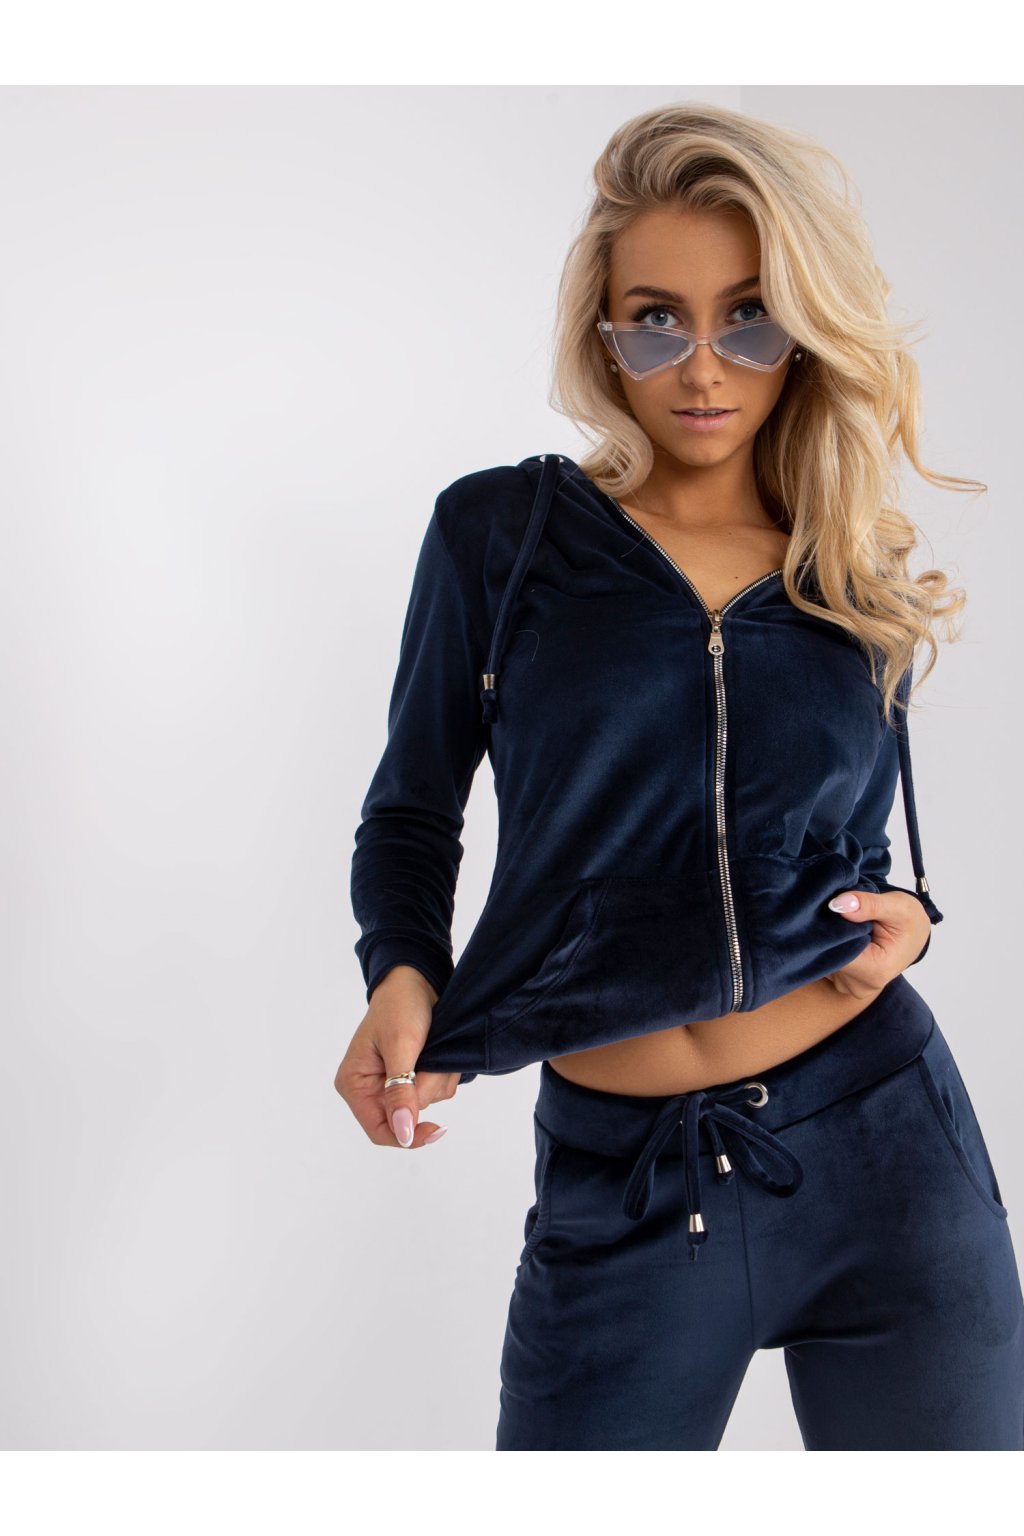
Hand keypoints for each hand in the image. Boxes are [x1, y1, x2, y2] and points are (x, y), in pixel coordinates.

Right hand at [334, 966, 460, 1147]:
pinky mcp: (413, 1077)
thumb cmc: (400, 1005)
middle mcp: (371, 1089)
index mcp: (355, 1084)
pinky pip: (436, 1090)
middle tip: (433, 1060)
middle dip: (427, 1091)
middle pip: (407, 1118)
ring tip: (433, 1048)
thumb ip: (401, 1091)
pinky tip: (438, 1050)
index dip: (406, 1135)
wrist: (417, 979)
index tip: (436, 1128)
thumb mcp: (401, 1046)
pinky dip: (443, 1072)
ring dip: (438, 1078)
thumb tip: (402, 1133)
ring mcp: (393, 1084)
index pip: (379, 1130)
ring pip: (426, 1103)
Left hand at [823, 888, 931, 998]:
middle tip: (841, 912)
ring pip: (823, 958)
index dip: (830, 929)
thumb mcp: (897, 906)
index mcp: (875, 972)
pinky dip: (830, 946)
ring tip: (846, 924)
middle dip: (829, 932)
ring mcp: (848, 987)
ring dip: (828, 938)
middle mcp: (860, 986)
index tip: (834, 910)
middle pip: (826, 956)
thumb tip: (838, 904)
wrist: (913, 936)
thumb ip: (869, 904)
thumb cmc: (908, 922)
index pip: (835, 950)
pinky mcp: (841, 982)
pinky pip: (825, 961)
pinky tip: (843, 935)